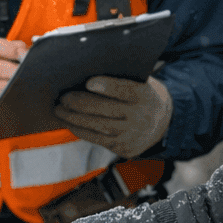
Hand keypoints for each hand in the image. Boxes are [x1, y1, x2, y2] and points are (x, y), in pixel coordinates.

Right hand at [0, 36, 27, 119]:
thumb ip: (0, 47)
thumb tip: (22, 47)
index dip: (11, 48)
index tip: (24, 53)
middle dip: (18, 70)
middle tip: (30, 70)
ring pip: (1, 87)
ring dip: (16, 85)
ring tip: (25, 82)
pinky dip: (8, 98)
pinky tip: (14, 94)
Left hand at [54, 76, 172, 157]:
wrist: (162, 124)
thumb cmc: (142, 96)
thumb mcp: (141, 83)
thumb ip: (120, 79)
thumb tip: (86, 75)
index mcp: (145, 95)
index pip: (126, 90)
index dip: (107, 86)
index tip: (89, 82)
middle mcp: (140, 117)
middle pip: (105, 109)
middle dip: (80, 102)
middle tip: (62, 96)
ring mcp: (131, 135)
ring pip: (97, 125)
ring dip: (74, 118)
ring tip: (59, 109)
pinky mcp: (123, 148)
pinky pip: (97, 139)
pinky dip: (81, 130)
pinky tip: (69, 123)